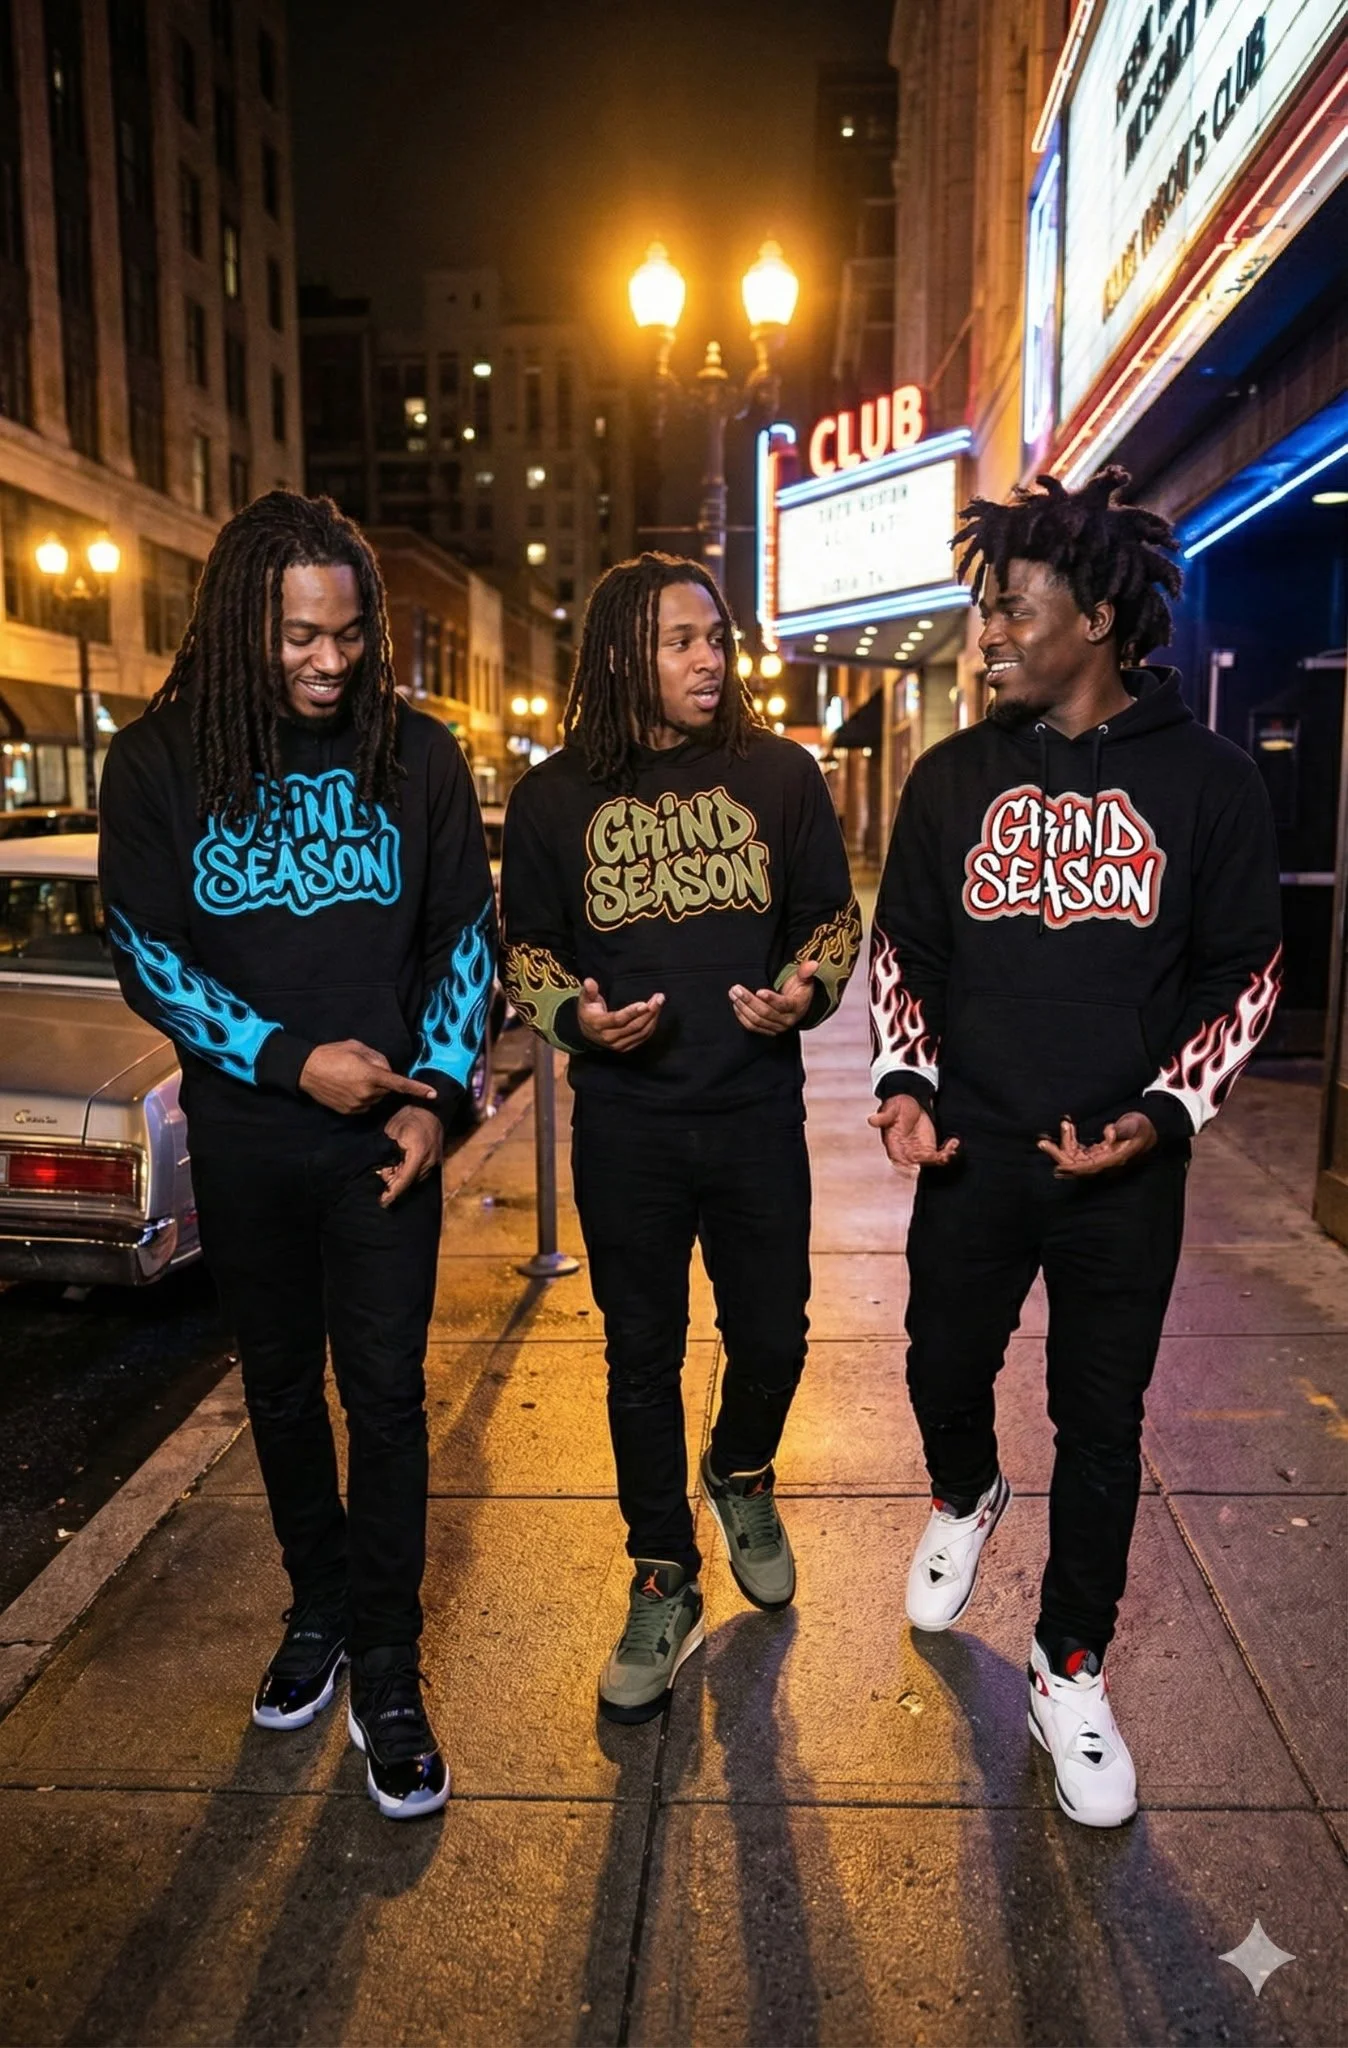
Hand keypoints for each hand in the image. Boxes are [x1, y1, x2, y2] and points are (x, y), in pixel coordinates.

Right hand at [298, 1039, 437, 1114]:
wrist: (306, 1070)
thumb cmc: (332, 1054)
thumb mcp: (358, 1048)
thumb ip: (378, 1058)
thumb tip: (388, 1070)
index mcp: (371, 1075)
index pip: (400, 1083)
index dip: (418, 1089)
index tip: (433, 1094)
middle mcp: (367, 1094)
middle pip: (387, 1090)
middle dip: (382, 1080)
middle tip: (363, 1069)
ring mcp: (358, 1105)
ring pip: (376, 1098)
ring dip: (372, 1090)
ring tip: (352, 1078)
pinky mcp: (350, 1112)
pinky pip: (365, 1105)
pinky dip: (362, 1097)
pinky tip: (347, 1087)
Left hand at [378, 1104, 444, 1206]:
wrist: (429, 1107)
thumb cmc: (408, 1116)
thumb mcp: (391, 1133)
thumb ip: (387, 1154)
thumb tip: (382, 1171)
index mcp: (418, 1153)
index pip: (404, 1180)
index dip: (393, 1193)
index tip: (383, 1202)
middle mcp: (429, 1160)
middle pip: (409, 1182)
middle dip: (394, 1182)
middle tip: (382, 1173)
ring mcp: (434, 1161)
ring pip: (415, 1178)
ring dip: (402, 1176)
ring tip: (391, 1166)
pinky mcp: (436, 1159)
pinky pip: (421, 1172)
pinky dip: (409, 1171)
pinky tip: (400, 1164)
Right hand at [576, 977, 663, 1052]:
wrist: (587, 1033)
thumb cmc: (588, 1012)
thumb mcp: (585, 1000)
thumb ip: (589, 991)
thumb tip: (589, 981)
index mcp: (598, 1024)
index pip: (618, 1019)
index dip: (632, 1012)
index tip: (645, 1004)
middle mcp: (609, 1037)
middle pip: (633, 1026)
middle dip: (648, 1012)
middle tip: (659, 998)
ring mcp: (618, 1045)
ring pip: (640, 1032)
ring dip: (652, 1018)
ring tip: (659, 1003)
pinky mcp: (625, 1047)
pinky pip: (642, 1038)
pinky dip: (651, 1026)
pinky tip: (655, 1014)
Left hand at [729, 960, 819, 1036]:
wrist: (799, 1007)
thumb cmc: (800, 990)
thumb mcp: (804, 979)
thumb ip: (806, 971)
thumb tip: (813, 964)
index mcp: (796, 1007)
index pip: (783, 1005)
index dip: (771, 999)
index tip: (758, 991)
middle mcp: (787, 1020)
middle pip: (765, 1013)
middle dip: (749, 1001)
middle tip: (736, 989)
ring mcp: (777, 1027)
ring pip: (757, 1021)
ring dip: (743, 1008)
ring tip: (733, 994)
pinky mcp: (768, 1031)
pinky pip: (753, 1027)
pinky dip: (742, 1017)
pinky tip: (736, 1005)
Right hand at [868, 1092, 959, 1171]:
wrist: (911, 1101)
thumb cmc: (898, 1106)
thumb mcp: (890, 1109)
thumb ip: (883, 1117)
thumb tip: (871, 1120)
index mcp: (894, 1146)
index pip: (899, 1161)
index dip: (907, 1167)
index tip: (917, 1167)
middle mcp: (906, 1153)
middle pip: (917, 1165)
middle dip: (930, 1162)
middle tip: (942, 1157)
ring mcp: (919, 1152)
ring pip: (930, 1162)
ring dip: (943, 1158)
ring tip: (951, 1149)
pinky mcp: (930, 1148)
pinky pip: (940, 1156)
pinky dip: (948, 1151)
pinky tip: (954, 1142)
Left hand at [1037, 1112, 1156, 1177]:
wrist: (1149, 1128)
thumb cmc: (1143, 1127)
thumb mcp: (1136, 1124)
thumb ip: (1125, 1128)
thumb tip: (1110, 1132)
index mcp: (1115, 1159)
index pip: (1090, 1168)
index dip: (1073, 1168)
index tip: (1058, 1165)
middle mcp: (1104, 1163)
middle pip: (1077, 1164)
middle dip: (1058, 1154)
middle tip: (1041, 1143)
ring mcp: (1099, 1158)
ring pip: (1074, 1156)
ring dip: (1064, 1142)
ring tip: (1061, 1124)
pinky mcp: (1096, 1153)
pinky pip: (1077, 1149)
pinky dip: (1070, 1139)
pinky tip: (1067, 1125)